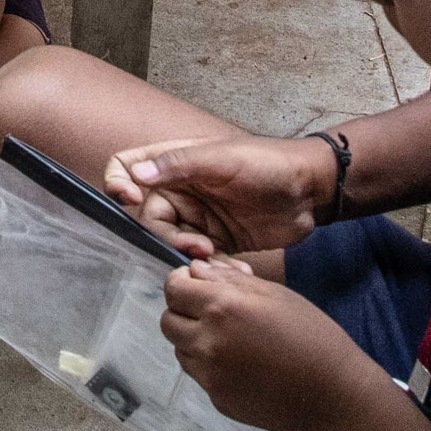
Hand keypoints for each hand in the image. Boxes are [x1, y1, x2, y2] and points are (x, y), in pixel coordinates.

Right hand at [108, 132, 332, 256]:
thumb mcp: (222, 159)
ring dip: (193, 258)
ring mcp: (198, 217)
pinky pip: (202, 261)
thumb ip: (178, 165)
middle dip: (169, 237)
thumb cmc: (267, 162)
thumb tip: (136, 175)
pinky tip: (238, 271)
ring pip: (174, 244)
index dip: (119, 184)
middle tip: (199, 248)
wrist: (310, 190)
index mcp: (175, 162)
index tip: (131, 201)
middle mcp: (180, 190)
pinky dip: (215, 270)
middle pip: (150, 219)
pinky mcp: (218, 241)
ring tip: (222, 261)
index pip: (127, 167)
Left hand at [160, 255, 383, 430]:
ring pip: (180, 350)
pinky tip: (242, 364)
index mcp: (222, 308)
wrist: (334, 395)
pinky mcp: (218, 400)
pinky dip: (210, 366)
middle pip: (168, 321)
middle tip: (210, 310)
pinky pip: (200, 375)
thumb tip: (198, 269)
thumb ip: (230, 279)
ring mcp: (210, 376)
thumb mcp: (276, 294)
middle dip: (183, 311)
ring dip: (193, 339)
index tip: (195, 283)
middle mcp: (208, 342)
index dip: (181, 282)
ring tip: (229, 338)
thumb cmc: (312, 336)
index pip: (173, 288)